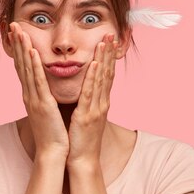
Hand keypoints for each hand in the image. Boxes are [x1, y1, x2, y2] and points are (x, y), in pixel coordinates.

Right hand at [8, 22, 68, 159]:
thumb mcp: (48, 110)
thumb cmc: (53, 133)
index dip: (19, 50)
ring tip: (19, 31)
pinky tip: (31, 51)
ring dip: (22, 48)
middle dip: (17, 44)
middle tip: (13, 25)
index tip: (17, 34)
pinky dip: (33, 65)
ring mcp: (34, 98)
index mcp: (32, 95)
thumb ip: (46, 96)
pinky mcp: (42, 103)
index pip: (24, 68)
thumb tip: (47, 87)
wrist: (53, 152)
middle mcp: (30, 94)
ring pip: (27, 68)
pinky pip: (37, 80)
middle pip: (21, 64)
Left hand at [67, 33, 118, 165]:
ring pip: (101, 79)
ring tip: (104, 42)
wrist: (82, 160)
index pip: (106, 75)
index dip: (108, 57)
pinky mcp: (87, 115)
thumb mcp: (86, 116)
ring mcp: (96, 108)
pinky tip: (94, 65)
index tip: (108, 41)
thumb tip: (85, 90)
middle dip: (109, 52)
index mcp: (100, 102)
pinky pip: (89, 93)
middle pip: (107, 73)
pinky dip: (92, 78)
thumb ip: (88, 102)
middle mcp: (101, 103)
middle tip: (111, 33)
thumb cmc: (82, 139)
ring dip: (103, 59)